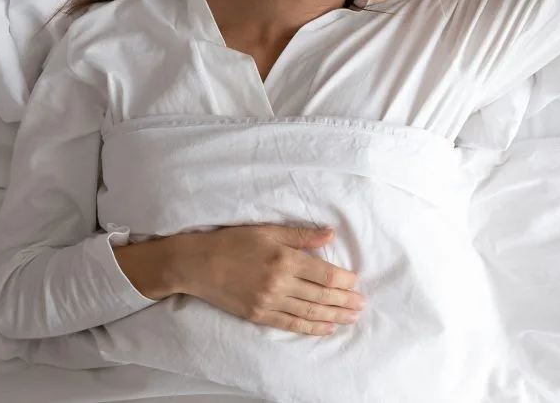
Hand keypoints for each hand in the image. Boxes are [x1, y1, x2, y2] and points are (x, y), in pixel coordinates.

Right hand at [179, 224, 365, 335]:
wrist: (198, 264)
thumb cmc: (232, 242)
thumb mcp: (268, 231)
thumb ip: (301, 235)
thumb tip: (330, 235)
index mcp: (285, 259)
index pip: (324, 274)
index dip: (344, 280)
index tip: (356, 283)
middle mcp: (280, 283)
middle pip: (321, 295)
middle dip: (344, 301)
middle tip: (361, 304)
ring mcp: (269, 302)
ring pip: (309, 312)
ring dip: (333, 316)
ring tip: (351, 318)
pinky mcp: (259, 315)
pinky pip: (291, 323)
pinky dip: (310, 327)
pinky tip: (325, 328)